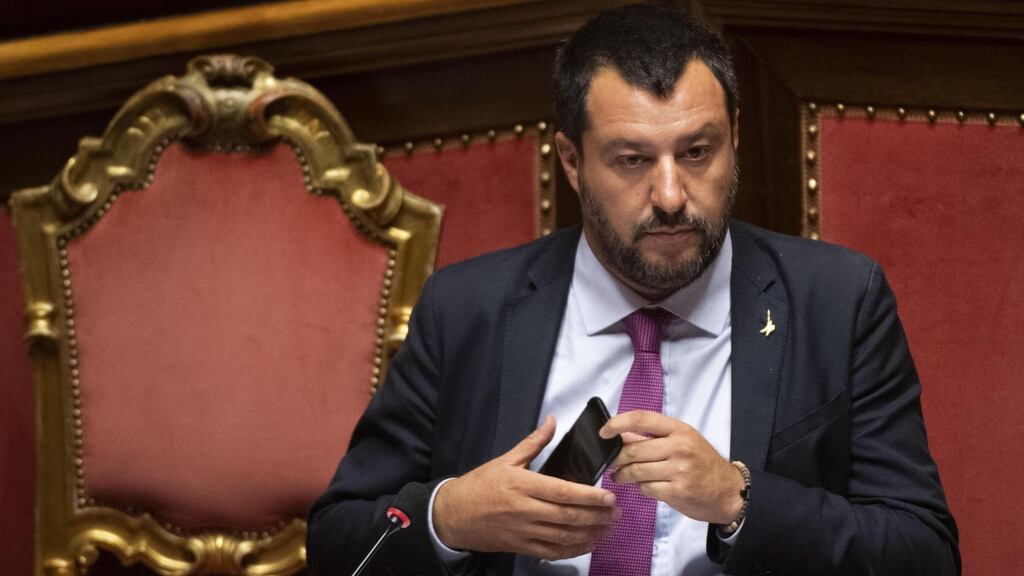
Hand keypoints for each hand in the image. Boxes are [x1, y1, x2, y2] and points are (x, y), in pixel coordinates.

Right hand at [433, 415, 617, 559]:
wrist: (452, 515)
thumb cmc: (479, 486)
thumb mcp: (505, 459)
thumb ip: (533, 442)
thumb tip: (552, 421)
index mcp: (521, 484)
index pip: (562, 491)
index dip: (588, 496)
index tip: (608, 496)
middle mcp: (523, 509)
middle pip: (567, 516)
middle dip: (596, 516)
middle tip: (616, 512)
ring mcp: (522, 531)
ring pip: (563, 536)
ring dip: (589, 534)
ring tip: (607, 528)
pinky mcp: (520, 546)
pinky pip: (551, 551)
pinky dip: (572, 550)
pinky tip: (586, 544)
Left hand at [600, 410, 743, 524]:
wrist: (729, 491)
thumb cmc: (703, 463)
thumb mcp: (684, 441)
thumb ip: (654, 437)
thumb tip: (620, 434)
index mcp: (679, 429)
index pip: (641, 418)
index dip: (617, 423)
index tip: (603, 432)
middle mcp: (679, 447)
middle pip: (633, 450)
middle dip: (616, 459)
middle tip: (611, 463)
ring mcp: (679, 470)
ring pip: (636, 471)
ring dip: (623, 475)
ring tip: (620, 476)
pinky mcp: (677, 491)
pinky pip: (646, 488)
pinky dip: (641, 488)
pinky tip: (645, 486)